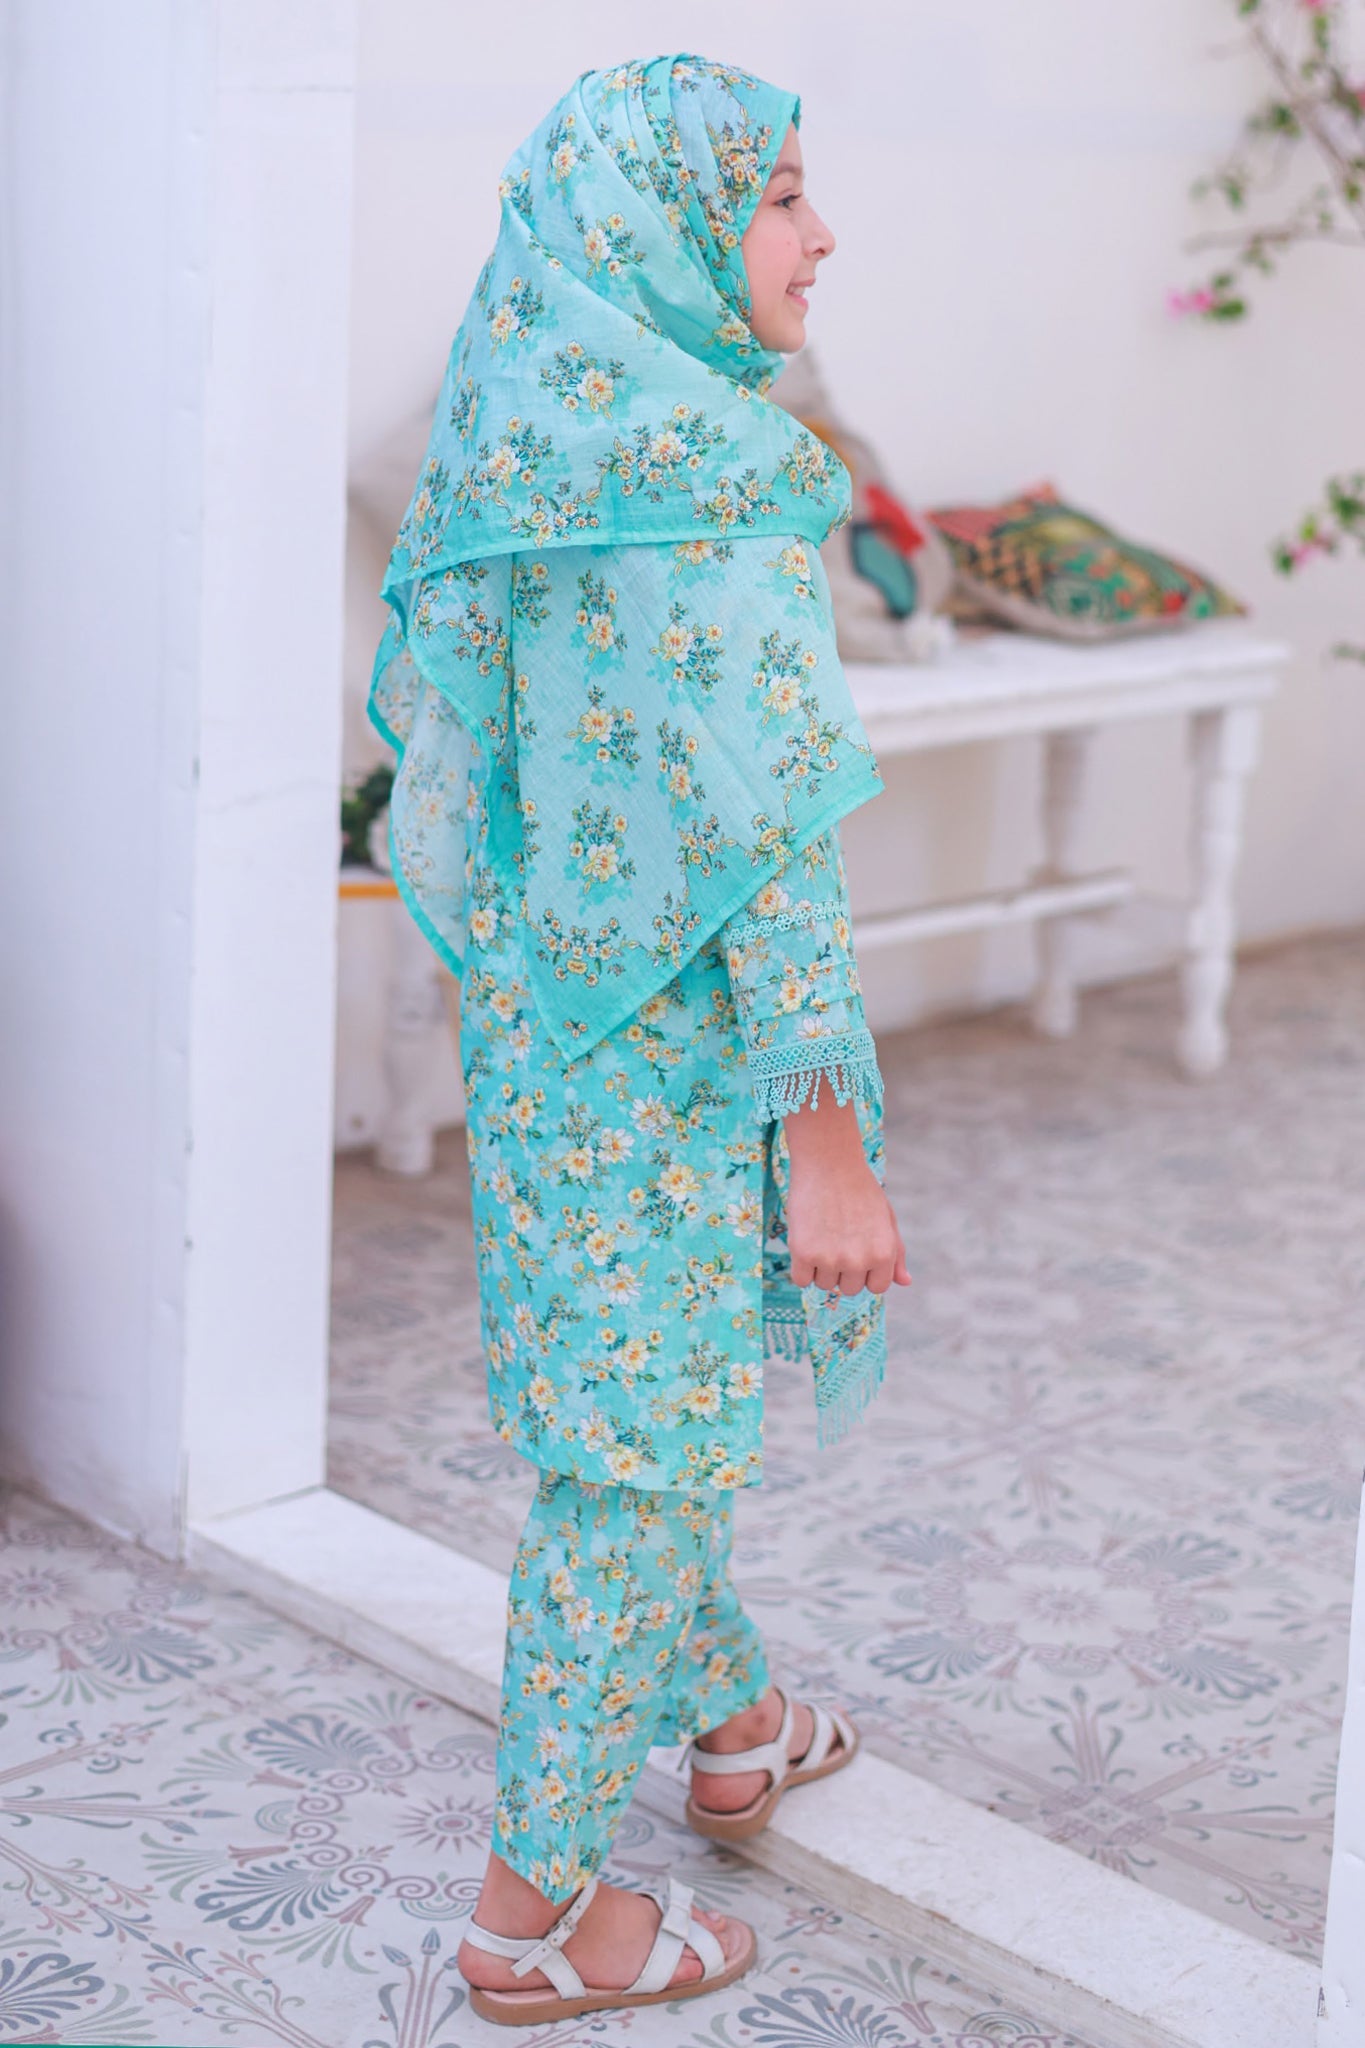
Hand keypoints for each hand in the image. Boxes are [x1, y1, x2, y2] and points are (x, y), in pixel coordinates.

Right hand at [783, 1095, 911, 1297]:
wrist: (829, 1161)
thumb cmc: (860, 1189)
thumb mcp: (886, 1219)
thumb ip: (896, 1253)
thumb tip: (905, 1282)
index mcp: (884, 1253)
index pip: (877, 1287)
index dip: (867, 1271)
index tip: (857, 1251)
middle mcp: (859, 1260)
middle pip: (849, 1289)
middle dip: (844, 1270)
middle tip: (838, 1238)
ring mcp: (830, 1258)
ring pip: (825, 1284)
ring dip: (821, 1267)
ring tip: (822, 1234)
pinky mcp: (803, 1252)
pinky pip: (801, 1280)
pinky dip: (802, 1267)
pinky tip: (806, 1241)